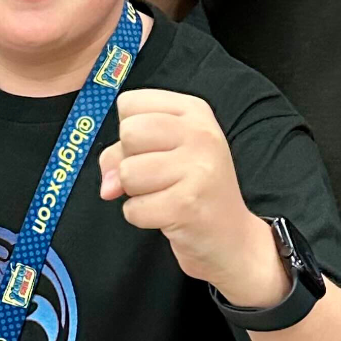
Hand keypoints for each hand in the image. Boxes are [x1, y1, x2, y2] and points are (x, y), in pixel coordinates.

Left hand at [99, 89, 287, 304]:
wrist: (232, 237)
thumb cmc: (194, 188)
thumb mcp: (166, 153)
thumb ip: (125, 153)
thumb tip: (108, 184)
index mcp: (194, 111)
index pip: (130, 103)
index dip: (129, 132)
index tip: (153, 149)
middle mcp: (200, 134)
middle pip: (128, 133)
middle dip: (130, 161)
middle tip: (157, 176)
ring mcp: (197, 169)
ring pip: (127, 173)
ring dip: (136, 192)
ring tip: (164, 195)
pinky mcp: (187, 204)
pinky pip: (134, 209)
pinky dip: (142, 217)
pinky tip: (167, 214)